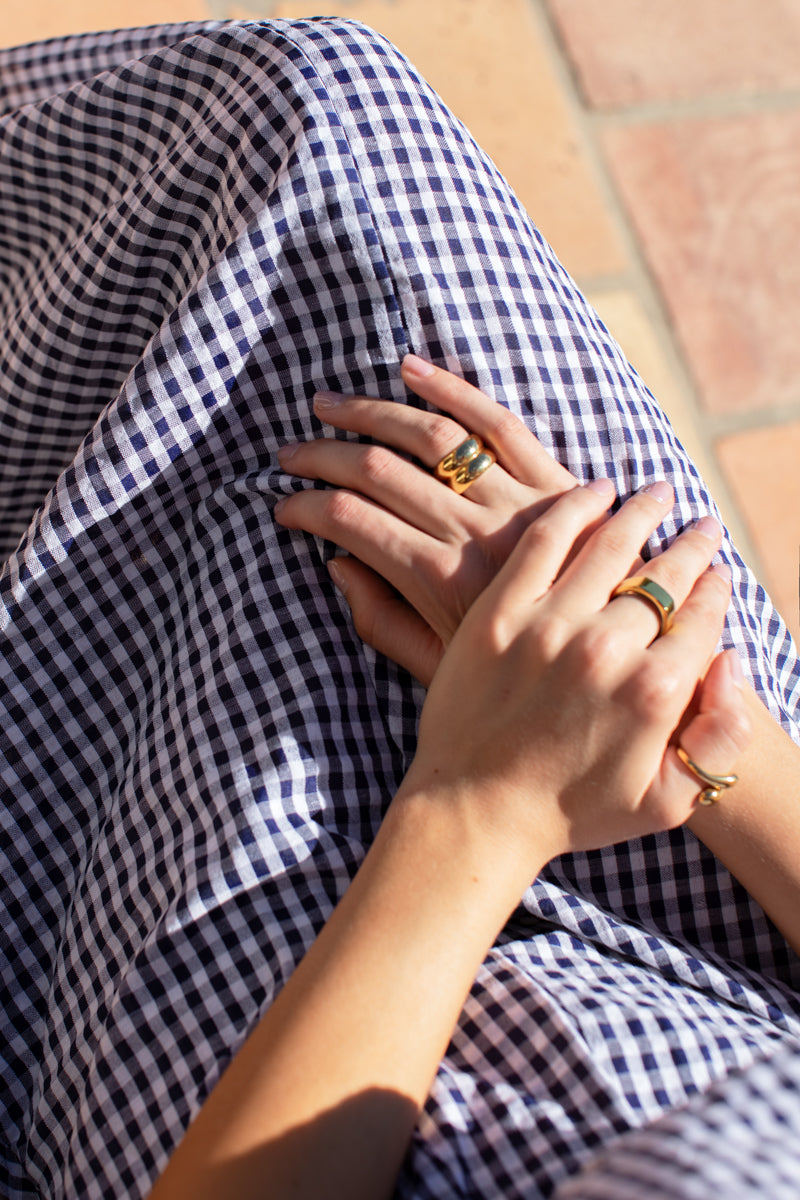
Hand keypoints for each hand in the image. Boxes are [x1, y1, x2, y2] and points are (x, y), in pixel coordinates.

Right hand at [275, 355, 578, 683]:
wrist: (614, 666)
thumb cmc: (522, 676)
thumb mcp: (439, 668)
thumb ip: (380, 621)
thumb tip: (336, 563)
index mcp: (442, 582)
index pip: (351, 521)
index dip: (306, 507)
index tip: (282, 505)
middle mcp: (476, 533)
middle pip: (379, 471)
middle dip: (322, 457)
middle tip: (289, 453)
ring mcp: (519, 500)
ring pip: (431, 436)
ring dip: (370, 413)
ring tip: (327, 405)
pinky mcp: (556, 479)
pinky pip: (498, 422)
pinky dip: (452, 388)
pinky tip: (410, 370)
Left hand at [399, 477, 750, 873]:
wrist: (476, 813)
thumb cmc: (572, 813)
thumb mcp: (668, 801)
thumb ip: (720, 738)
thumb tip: (732, 664)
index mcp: (656, 692)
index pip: (703, 617)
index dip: (715, 590)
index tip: (717, 574)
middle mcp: (607, 650)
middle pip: (664, 575)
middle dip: (691, 545)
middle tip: (702, 526)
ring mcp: (549, 625)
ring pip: (611, 544)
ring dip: (642, 511)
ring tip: (657, 492)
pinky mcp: (498, 612)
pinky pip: (545, 540)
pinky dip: (575, 506)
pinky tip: (594, 491)